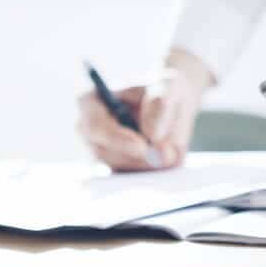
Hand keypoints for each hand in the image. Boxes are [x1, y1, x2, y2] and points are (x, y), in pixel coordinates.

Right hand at [76, 48, 213, 171]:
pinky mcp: (120, 169)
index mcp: (91, 103)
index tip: (142, 146)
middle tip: (167, 154)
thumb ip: (160, 103)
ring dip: (148, 164)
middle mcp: (91, 132)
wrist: (174, 105)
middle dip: (136, 157)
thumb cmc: (164, 90)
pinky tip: (168, 158)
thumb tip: (152, 135)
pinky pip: (132, 180)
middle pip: (103, 153)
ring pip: (120, 169)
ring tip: (172, 148)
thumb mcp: (169, 86)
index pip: (94, 126)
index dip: (116, 139)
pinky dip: (153, 172)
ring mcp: (103, 153)